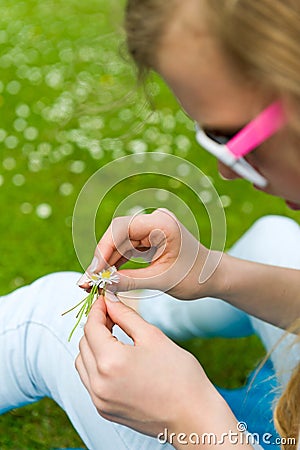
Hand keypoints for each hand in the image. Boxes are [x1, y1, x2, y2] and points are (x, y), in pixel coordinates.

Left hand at [75, 293, 219, 437]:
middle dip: (95, 326)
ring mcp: (100, 400)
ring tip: (114, 336)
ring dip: (93, 346)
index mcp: (110, 362)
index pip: (91, 328)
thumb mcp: (152, 336)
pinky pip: (90, 381)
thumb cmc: (180, 376)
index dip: (97, 310)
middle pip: (84, 344)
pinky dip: (96, 365)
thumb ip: (126, 316)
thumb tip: (110, 302)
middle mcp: (99, 384)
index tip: (105, 301)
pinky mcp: (104, 410)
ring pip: (83, 363)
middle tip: (113, 316)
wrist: (193, 416)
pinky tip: (115, 358)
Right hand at [79, 208, 222, 299]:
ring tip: (94, 283)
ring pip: (119, 242)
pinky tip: (106, 277)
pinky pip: (126, 248)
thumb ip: (130, 281)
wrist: (213, 276)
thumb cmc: (195, 278)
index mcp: (162, 224)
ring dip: (107, 262)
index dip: (103, 250)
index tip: (93, 273)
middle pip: (117, 234)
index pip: (121, 229)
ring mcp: (151, 228)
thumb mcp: (162, 281)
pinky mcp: (149, 238)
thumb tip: (101, 284)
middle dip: (102, 258)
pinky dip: (116, 263)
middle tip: (88, 281)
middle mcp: (155, 221)